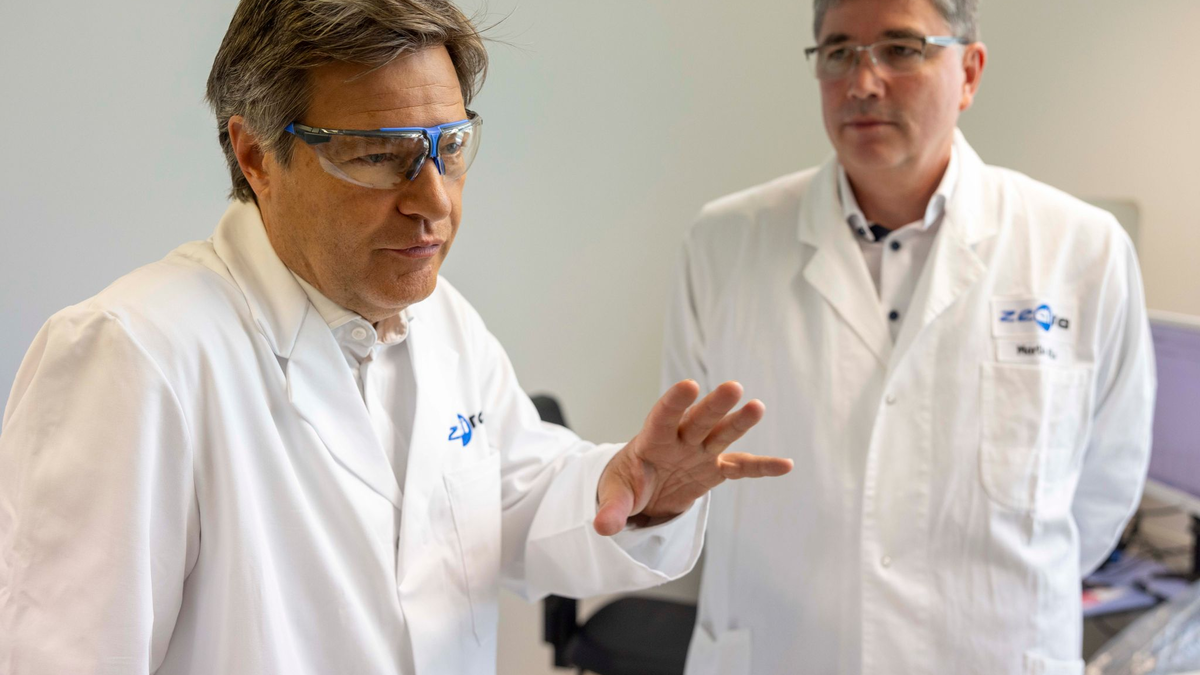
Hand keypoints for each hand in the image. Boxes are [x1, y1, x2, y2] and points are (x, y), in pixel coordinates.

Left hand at [594, 380, 792, 535]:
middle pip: (699, 420)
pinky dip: (762, 467)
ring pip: (722, 434)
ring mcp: (700, 452)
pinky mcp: (714, 469)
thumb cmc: (626, 485)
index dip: (674, 402)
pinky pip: (741, 468)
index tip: (689, 385)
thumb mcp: (614, 496)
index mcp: (652, 440)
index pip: (662, 417)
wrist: (640, 491)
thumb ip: (612, 510)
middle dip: (715, 405)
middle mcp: (680, 440)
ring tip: (757, 407)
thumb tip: (602, 528)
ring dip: (739, 422)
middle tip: (733, 388)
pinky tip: (785, 465)